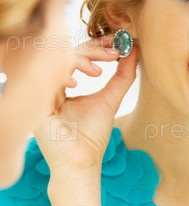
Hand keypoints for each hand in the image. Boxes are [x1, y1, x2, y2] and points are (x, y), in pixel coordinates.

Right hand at [34, 34, 138, 172]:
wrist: (81, 162)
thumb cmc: (91, 136)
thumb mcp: (110, 99)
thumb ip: (122, 76)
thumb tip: (134, 50)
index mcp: (63, 84)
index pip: (76, 54)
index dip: (95, 45)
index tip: (116, 43)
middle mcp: (50, 85)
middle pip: (66, 52)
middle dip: (92, 48)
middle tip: (113, 53)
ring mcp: (42, 93)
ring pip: (57, 60)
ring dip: (80, 59)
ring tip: (98, 72)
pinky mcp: (36, 104)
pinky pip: (45, 79)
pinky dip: (62, 76)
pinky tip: (76, 85)